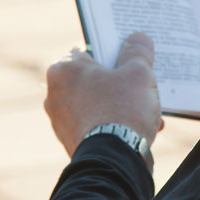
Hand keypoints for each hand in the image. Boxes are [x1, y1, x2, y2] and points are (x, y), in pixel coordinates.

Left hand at [45, 32, 163, 164]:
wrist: (114, 160)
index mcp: (63, 70)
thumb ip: (138, 52)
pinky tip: (137, 129)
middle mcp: (55, 94)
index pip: (89, 49)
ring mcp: (61, 121)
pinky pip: (96, 125)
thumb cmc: (122, 110)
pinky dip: (113, 124)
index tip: (129, 54)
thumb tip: (138, 39)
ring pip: (96, 103)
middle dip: (119, 81)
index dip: (112, 50)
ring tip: (145, 111)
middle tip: (141, 83)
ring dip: (119, 105)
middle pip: (93, 78)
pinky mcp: (71, 142)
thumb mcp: (138, 73)